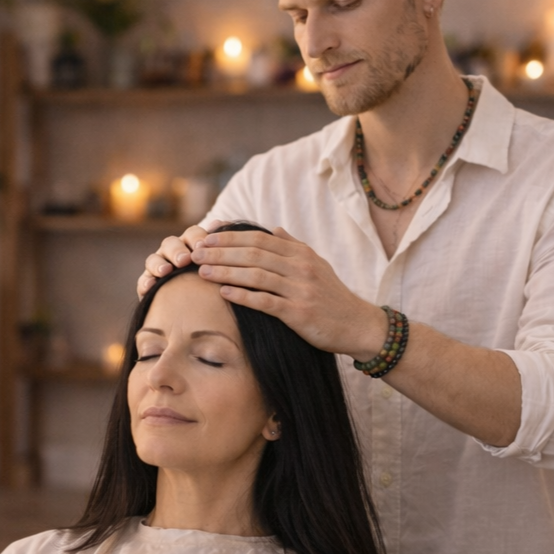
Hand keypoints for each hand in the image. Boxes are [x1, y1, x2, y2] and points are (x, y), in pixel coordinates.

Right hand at [137, 219, 226, 297]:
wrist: (200, 305)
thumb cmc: (214, 280)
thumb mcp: (220, 264)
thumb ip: (220, 245)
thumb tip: (220, 223)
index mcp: (191, 244)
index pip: (192, 233)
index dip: (196, 238)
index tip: (202, 246)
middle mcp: (173, 252)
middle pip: (170, 243)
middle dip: (177, 250)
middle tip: (185, 260)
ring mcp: (158, 266)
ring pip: (153, 259)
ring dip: (159, 264)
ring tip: (166, 270)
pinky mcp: (149, 284)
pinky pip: (143, 281)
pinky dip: (145, 282)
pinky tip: (150, 286)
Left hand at [189, 227, 387, 358]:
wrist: (358, 325)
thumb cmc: (333, 296)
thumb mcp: (317, 265)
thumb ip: (294, 246)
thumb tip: (274, 229)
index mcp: (301, 253)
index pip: (258, 238)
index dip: (230, 236)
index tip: (206, 237)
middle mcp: (300, 267)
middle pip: (252, 253)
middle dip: (220, 251)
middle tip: (196, 252)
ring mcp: (300, 289)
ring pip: (255, 275)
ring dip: (225, 271)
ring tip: (202, 271)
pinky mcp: (299, 313)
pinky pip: (265, 301)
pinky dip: (243, 296)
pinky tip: (223, 292)